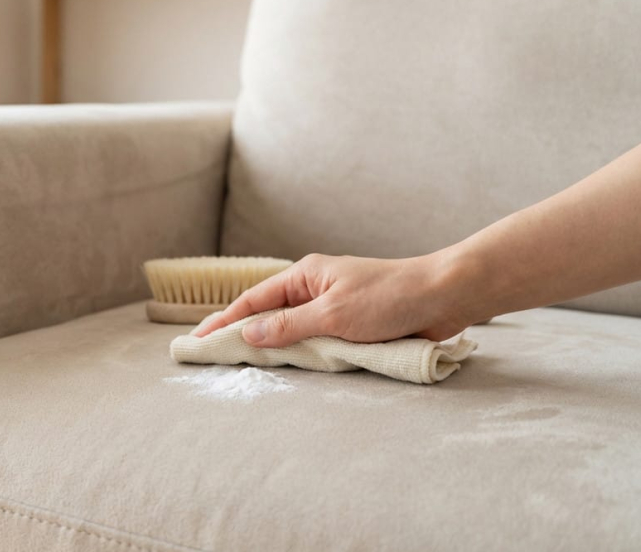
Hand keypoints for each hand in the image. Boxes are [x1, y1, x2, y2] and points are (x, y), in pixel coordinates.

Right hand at [192, 253, 474, 346]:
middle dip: (238, 332)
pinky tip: (286, 364)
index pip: (253, 300)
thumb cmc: (391, 297)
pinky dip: (297, 351)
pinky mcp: (351, 324)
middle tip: (208, 353)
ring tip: (238, 362)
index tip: (198, 338)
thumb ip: (289, 326)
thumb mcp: (333, 314)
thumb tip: (249, 334)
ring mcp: (332, 306)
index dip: (224, 321)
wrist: (443, 297)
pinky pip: (314, 339)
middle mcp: (315, 288)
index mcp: (306, 276)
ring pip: (290, 329)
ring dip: (269, 345)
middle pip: (267, 314)